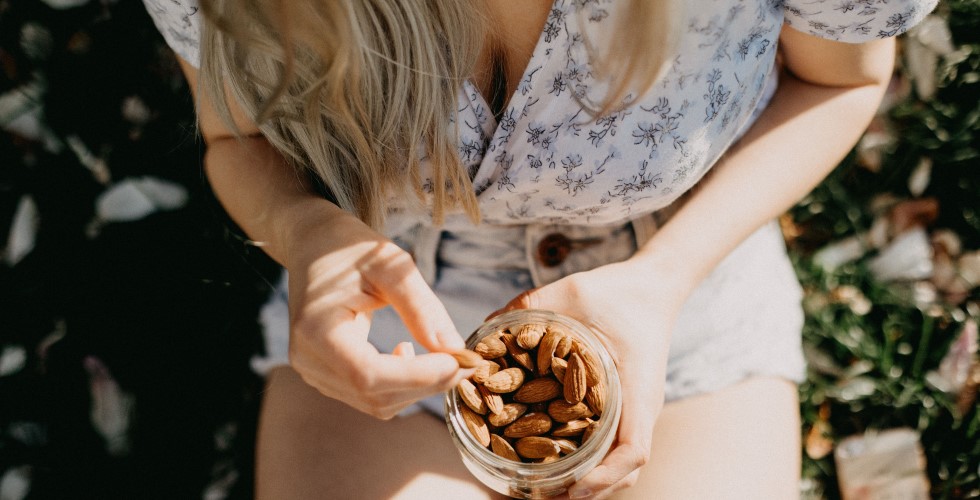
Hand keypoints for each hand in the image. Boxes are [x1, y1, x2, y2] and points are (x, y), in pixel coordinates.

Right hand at [283, 208, 469, 418]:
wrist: (314, 247)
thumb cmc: (350, 249)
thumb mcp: (391, 266)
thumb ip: (422, 308)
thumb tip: (455, 349)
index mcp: (317, 329)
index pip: (368, 374)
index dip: (418, 376)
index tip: (460, 361)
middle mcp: (309, 359)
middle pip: (375, 395)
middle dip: (427, 383)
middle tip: (467, 360)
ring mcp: (314, 372)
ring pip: (377, 403)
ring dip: (418, 387)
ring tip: (441, 354)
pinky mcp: (326, 377)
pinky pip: (370, 396)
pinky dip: (401, 385)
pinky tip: (407, 352)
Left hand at [493, 259, 683, 498]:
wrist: (653, 286)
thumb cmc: (619, 290)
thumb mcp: (572, 291)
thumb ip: (529, 308)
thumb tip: (483, 330)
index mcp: (637, 385)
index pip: (634, 447)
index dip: (604, 476)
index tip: (573, 489)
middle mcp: (641, 405)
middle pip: (627, 468)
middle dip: (590, 491)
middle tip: (544, 498)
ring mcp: (637, 409)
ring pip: (622, 463)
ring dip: (590, 482)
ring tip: (546, 491)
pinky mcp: (628, 405)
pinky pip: (615, 445)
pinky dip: (591, 462)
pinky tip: (555, 461)